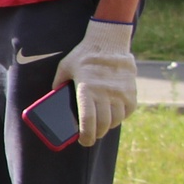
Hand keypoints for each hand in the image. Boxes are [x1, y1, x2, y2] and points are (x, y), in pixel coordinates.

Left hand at [52, 18, 138, 145]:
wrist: (109, 42)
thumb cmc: (84, 56)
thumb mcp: (65, 67)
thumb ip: (58, 83)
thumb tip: (53, 98)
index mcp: (87, 89)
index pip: (88, 120)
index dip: (86, 135)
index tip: (83, 141)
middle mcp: (105, 93)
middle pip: (103, 124)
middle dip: (96, 134)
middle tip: (91, 137)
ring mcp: (120, 93)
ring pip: (116, 120)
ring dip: (108, 126)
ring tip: (101, 125)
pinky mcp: (131, 92)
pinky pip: (127, 112)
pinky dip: (120, 116)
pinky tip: (113, 115)